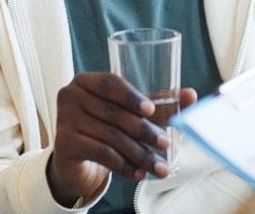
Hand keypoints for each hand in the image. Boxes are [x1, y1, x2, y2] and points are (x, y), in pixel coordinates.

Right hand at [47, 72, 196, 206]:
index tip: (151, 110)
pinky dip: (124, 166)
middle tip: (166, 143)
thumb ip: (158, 102)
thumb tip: (191, 95)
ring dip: (140, 153)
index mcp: (86, 80)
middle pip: (114, 113)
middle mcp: (70, 96)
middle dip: (144, 130)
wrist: (75, 157)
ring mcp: (64, 120)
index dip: (131, 96)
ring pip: (111, 137)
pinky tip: (140, 173)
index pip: (110, 83)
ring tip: (160, 166)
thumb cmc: (106, 124)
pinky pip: (101, 154)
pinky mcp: (64, 145)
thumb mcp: (129, 111)